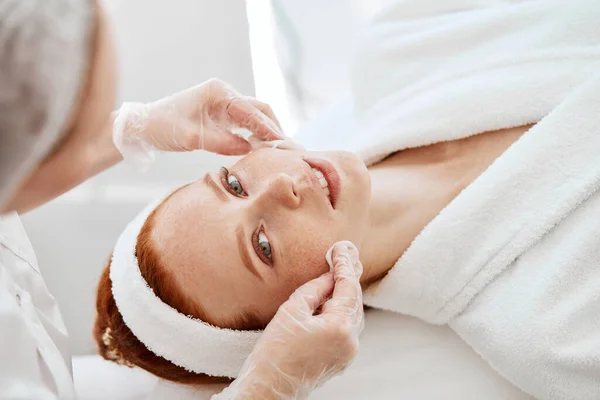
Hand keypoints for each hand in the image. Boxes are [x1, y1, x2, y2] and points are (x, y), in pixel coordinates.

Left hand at [113, 78, 282, 167]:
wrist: (143, 126)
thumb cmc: (163, 127)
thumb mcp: (191, 137)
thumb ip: (222, 142)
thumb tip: (251, 148)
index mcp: (218, 92)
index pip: (252, 110)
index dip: (270, 129)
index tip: (284, 144)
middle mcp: (224, 95)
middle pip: (260, 110)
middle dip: (276, 129)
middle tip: (290, 149)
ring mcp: (224, 105)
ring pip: (255, 118)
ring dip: (268, 134)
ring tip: (283, 152)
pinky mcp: (221, 117)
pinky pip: (245, 126)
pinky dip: (256, 137)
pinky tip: (265, 151)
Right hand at [214, 241, 363, 399]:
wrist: (269, 388)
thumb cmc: (274, 352)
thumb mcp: (291, 310)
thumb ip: (315, 289)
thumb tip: (329, 275)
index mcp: (340, 326)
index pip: (348, 286)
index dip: (344, 264)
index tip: (341, 248)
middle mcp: (350, 341)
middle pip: (354, 300)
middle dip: (349, 278)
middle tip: (346, 255)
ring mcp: (348, 353)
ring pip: (353, 315)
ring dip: (346, 295)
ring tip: (341, 273)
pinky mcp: (341, 360)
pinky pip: (347, 329)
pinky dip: (342, 312)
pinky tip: (333, 301)